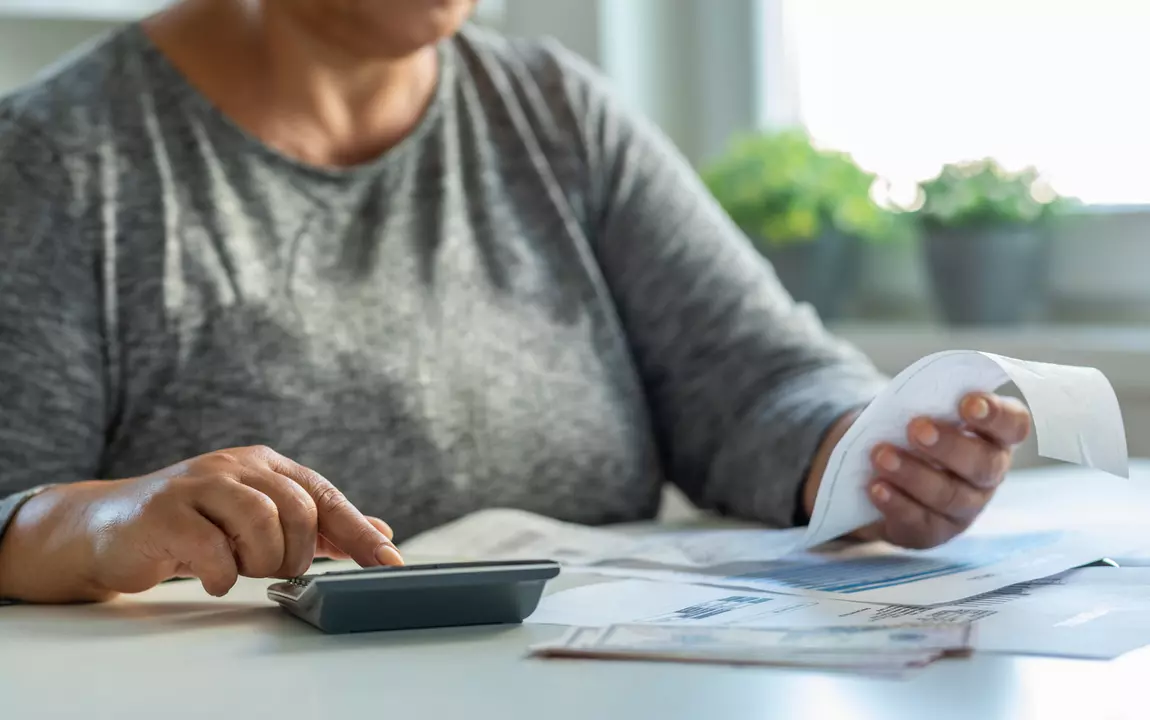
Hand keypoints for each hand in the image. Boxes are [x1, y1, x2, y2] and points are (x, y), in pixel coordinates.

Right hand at [0, 446, 401, 601]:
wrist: (108, 528)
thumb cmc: (193, 526)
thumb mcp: (259, 519)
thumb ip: (318, 525)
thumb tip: (380, 531)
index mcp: (265, 464)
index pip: (325, 495)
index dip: (359, 533)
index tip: (390, 563)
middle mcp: (236, 465)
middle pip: (297, 509)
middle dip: (295, 554)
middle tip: (275, 571)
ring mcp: (199, 484)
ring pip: (261, 522)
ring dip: (259, 561)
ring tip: (240, 569)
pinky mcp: (165, 512)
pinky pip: (213, 548)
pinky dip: (221, 573)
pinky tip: (213, 576)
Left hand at [861, 392, 1030, 548]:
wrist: (875, 472)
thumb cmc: (907, 431)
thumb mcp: (917, 409)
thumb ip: (926, 402)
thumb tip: (915, 397)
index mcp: (993, 437)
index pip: (1013, 425)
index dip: (996, 415)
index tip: (968, 403)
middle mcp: (987, 475)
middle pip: (983, 465)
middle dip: (950, 447)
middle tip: (916, 429)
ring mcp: (964, 508)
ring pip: (949, 496)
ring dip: (914, 475)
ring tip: (882, 456)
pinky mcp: (933, 531)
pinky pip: (919, 522)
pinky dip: (896, 503)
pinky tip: (877, 487)